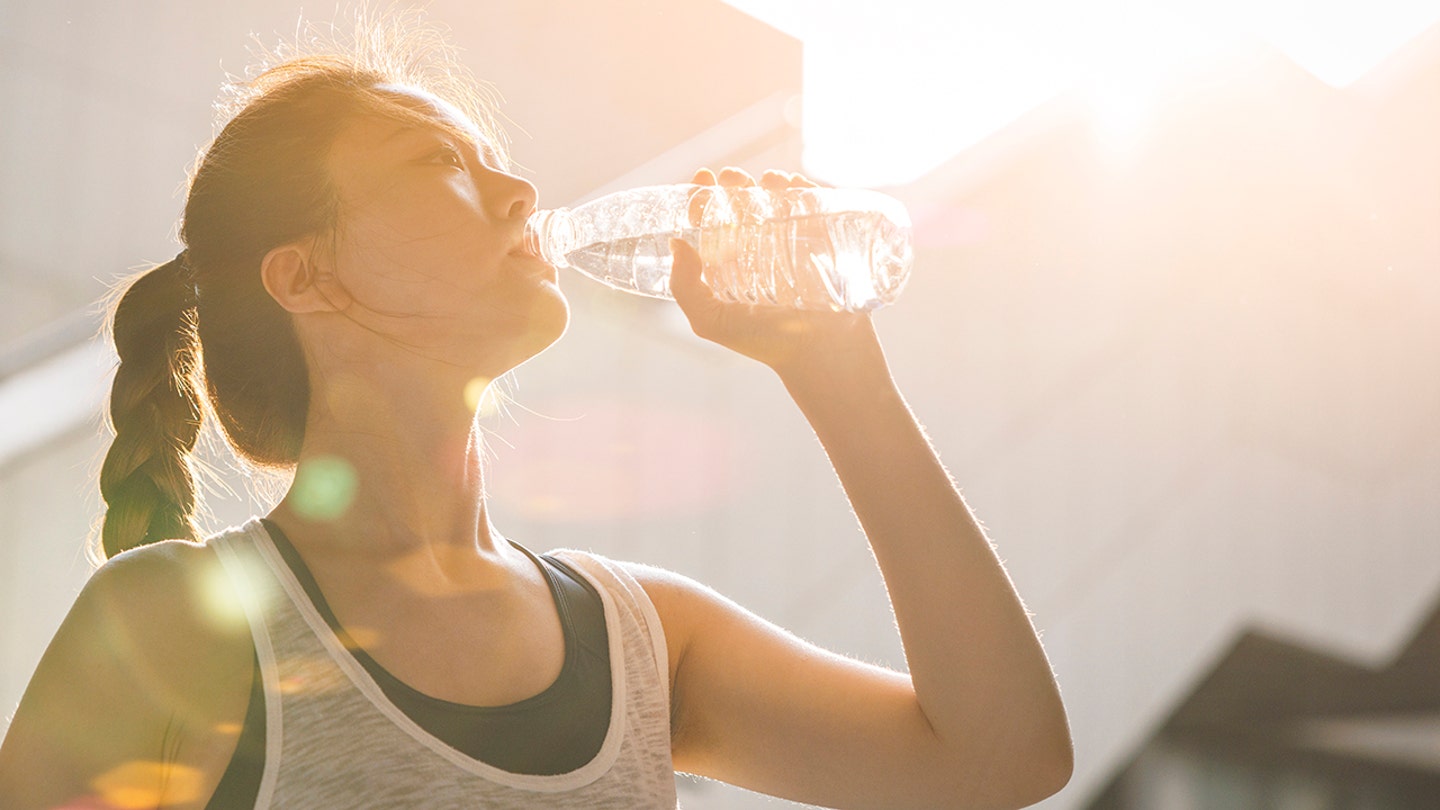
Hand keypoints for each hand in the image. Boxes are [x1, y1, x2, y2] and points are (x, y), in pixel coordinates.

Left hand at [670, 167, 881, 378]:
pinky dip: (806, 189)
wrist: (821, 355)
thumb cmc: (764, 343)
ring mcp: (794, 244)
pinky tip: (796, 185)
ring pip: (779, 201)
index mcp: (730, 263)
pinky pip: (815, 208)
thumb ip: (686, 288)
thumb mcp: (711, 321)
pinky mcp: (825, 243)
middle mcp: (759, 251)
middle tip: (735, 179)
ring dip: (772, 182)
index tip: (702, 181)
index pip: (712, 222)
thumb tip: (677, 243)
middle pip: (745, 205)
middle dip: (737, 184)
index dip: (703, 198)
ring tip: (769, 181)